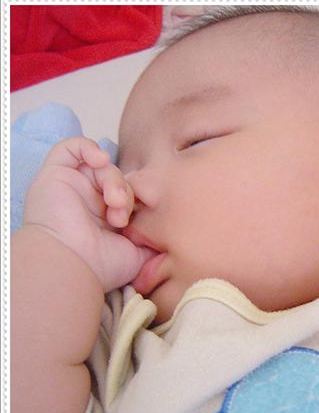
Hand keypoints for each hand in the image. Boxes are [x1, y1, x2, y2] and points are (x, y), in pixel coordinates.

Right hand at [23, 137, 155, 291]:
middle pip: (118, 179)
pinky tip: (100, 161)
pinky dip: (89, 148)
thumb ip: (153, 241)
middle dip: (126, 194)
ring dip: (114, 181)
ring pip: (102, 166)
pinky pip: (71, 147)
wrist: (71, 264)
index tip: (141, 218)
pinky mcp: (54, 175)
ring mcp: (72, 188)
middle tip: (122, 217)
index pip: (129, 192)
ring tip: (114, 202)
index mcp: (106, 219)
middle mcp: (88, 202)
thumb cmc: (102, 265)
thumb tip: (169, 236)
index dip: (139, 198)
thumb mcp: (139, 255)